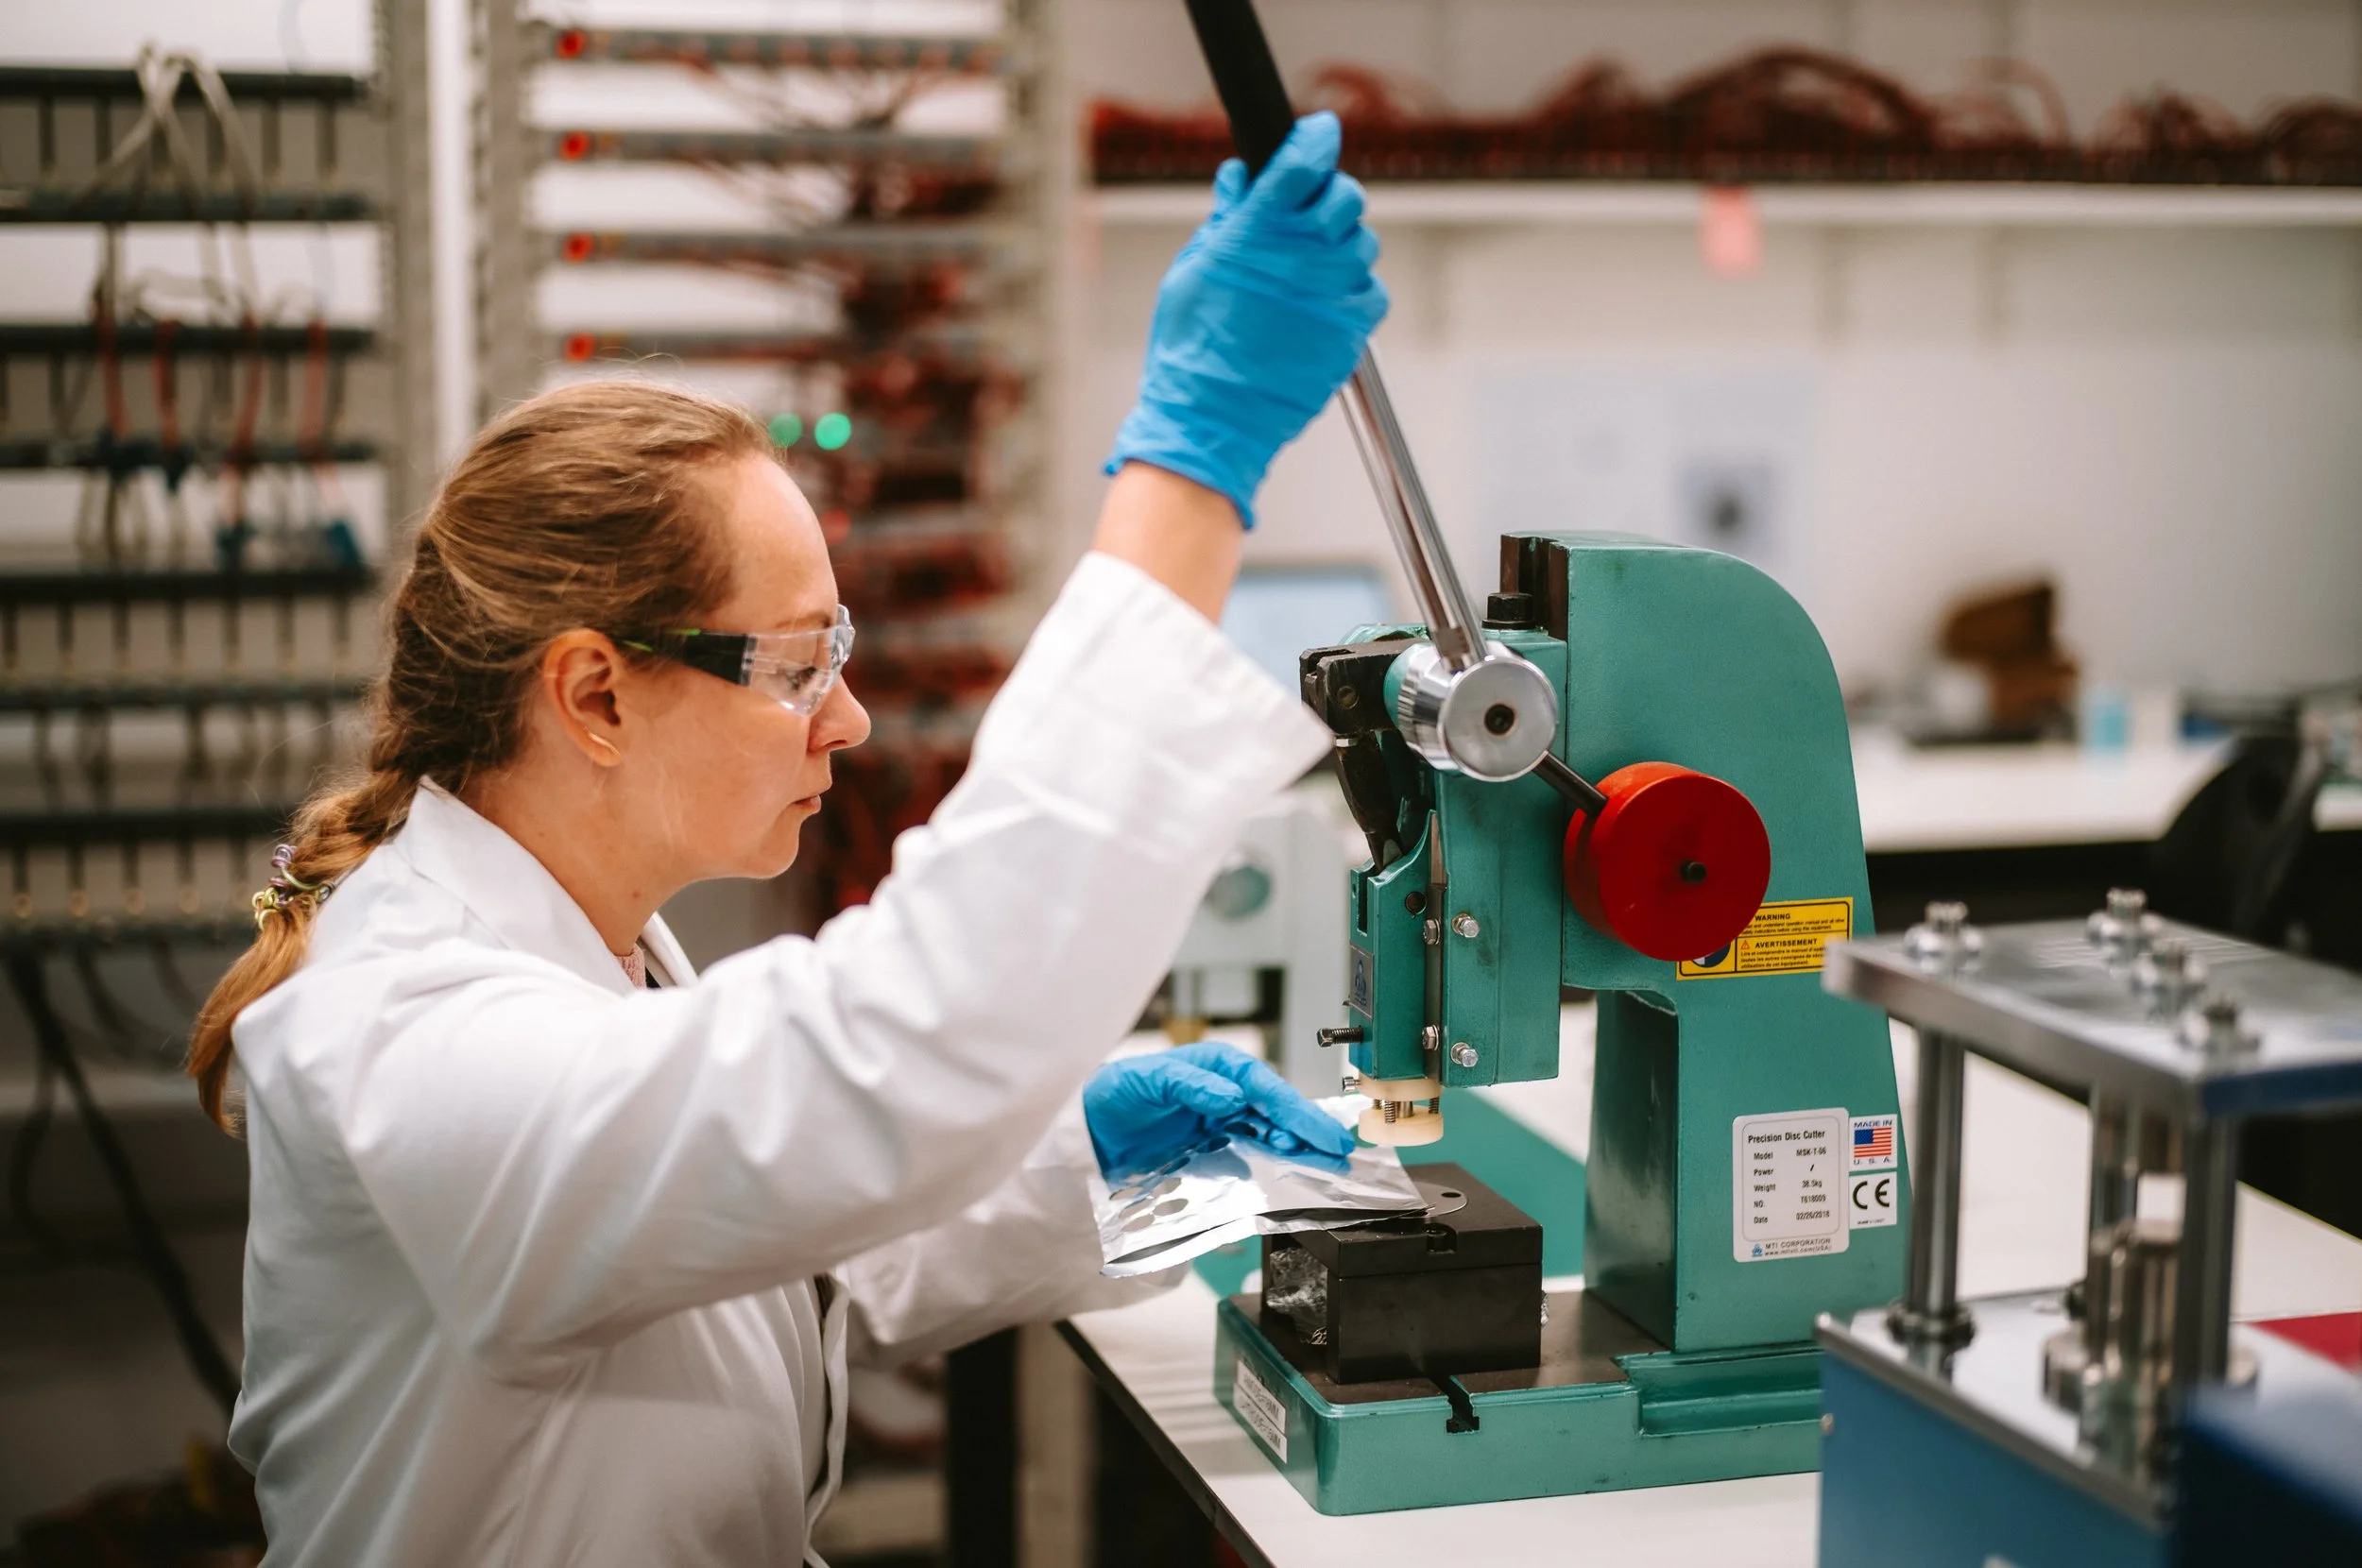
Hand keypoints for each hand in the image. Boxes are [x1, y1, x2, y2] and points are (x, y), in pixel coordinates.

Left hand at [1084, 1042, 1356, 1180]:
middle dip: (1307, 1130)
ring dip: (1297, 1149)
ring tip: (1327, 1165)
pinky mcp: (1214, 1151)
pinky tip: (1292, 1175)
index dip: (1293, 1109)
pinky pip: (1251, 1157)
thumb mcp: (1149, 1079)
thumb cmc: (1116, 1092)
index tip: (1316, 1130)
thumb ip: (1191, 1085)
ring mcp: (1222, 1123)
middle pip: (1275, 1111)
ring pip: (1270, 1135)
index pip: (1262, 1087)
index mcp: (1216, 1067)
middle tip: (1339, 1151)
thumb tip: (1232, 1096)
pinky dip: (1274, 1166)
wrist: (1089, 1131)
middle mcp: (1225, 1093)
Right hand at [1104, 111, 1388, 527]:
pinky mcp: (1351, 330)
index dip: (1315, 139)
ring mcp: (1332, 293)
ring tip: (1310, 270)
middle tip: (1311, 212)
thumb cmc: (1190, 347)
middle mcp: (1302, 255)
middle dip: (1331, 195)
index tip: (1319, 131)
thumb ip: (1226, 219)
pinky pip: (1370, 291)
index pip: (1302, 162)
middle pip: (1345, 197)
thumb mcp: (1192, 270)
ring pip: (1361, 244)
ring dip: (1342, 246)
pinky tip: (1324, 302)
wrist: (1212, 417)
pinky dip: (1353, 290)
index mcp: (1257, 232)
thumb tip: (1241, 178)